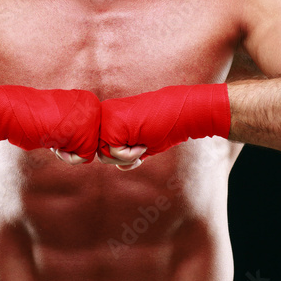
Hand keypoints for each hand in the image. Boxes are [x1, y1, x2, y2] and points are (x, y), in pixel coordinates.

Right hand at [0, 86, 100, 161]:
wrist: (16, 112)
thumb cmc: (32, 119)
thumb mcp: (59, 121)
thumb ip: (74, 127)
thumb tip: (85, 147)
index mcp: (88, 100)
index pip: (90, 135)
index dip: (70, 140)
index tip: (55, 128)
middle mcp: (94, 105)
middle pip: (92, 143)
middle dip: (71, 147)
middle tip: (53, 134)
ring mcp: (92, 116)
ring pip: (89, 151)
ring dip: (68, 152)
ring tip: (53, 135)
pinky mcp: (86, 129)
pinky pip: (85, 157)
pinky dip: (68, 157)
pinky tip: (55, 142)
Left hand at [99, 84, 230, 164]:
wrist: (180, 112)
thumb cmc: (164, 127)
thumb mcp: (143, 143)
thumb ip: (129, 154)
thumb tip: (120, 168)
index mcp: (110, 115)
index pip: (104, 147)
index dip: (122, 156)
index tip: (141, 147)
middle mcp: (104, 113)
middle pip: (100, 153)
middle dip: (122, 159)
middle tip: (142, 147)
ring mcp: (106, 117)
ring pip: (104, 155)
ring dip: (126, 158)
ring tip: (142, 143)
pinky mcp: (111, 124)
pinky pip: (113, 153)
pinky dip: (131, 154)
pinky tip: (143, 141)